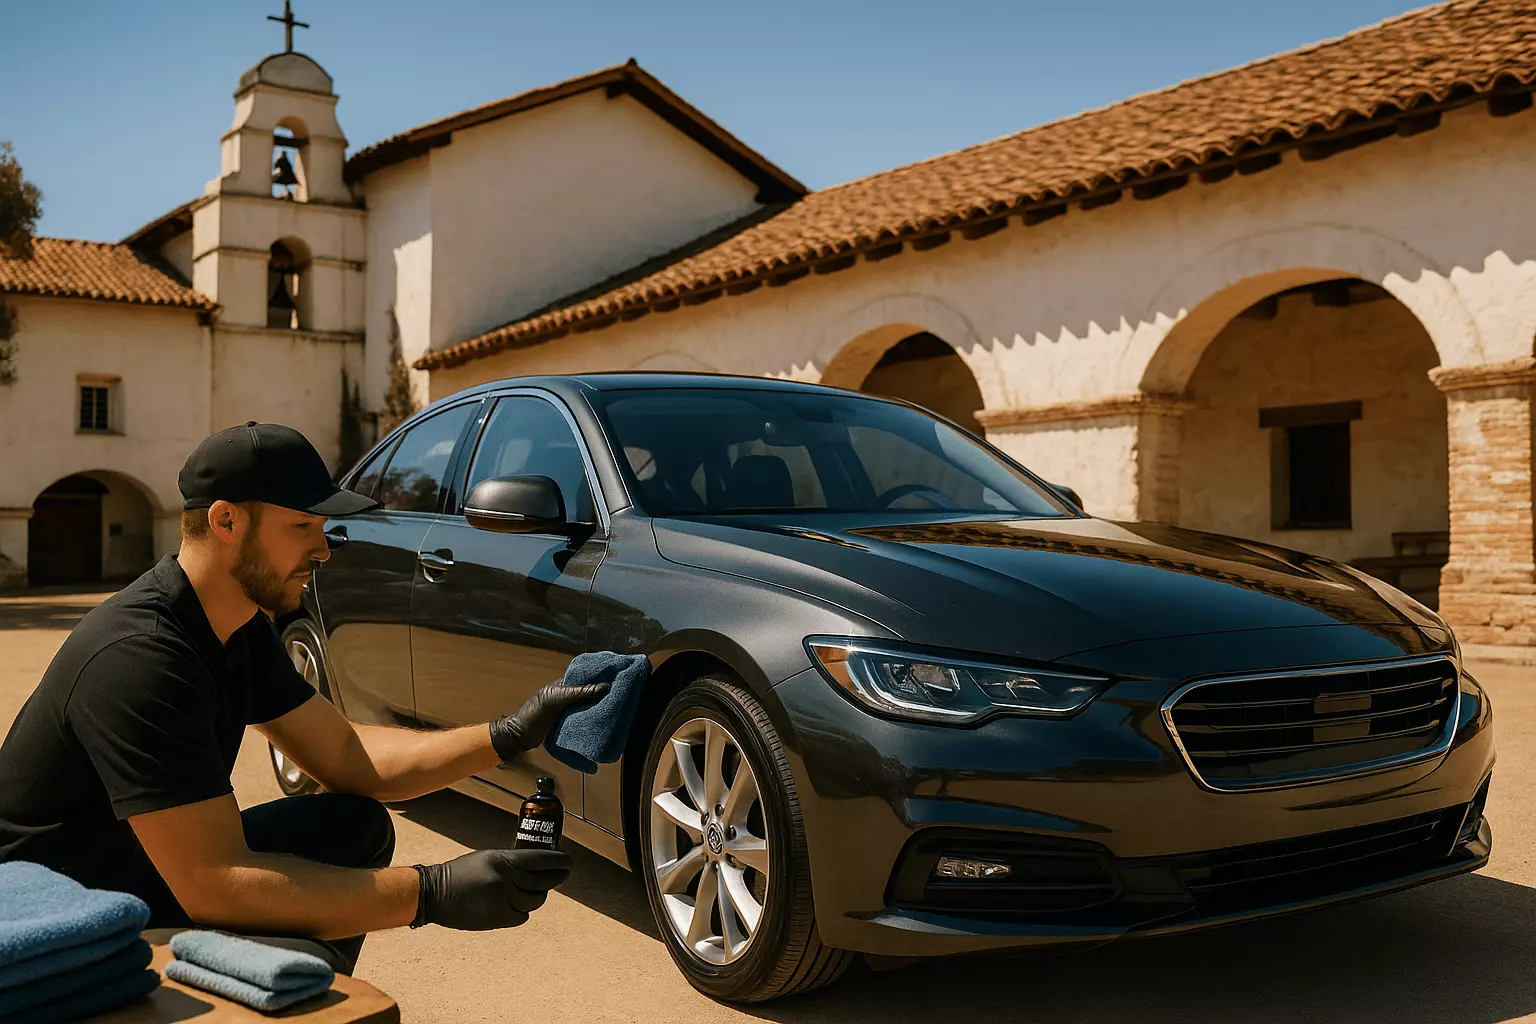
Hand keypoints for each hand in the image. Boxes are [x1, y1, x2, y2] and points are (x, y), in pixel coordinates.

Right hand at [411, 848, 571, 929]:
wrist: (435, 893)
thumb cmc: (461, 873)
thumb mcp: (487, 858)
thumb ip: (510, 862)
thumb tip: (536, 865)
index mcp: (501, 860)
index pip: (537, 860)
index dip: (556, 860)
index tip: (568, 860)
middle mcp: (503, 880)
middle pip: (540, 882)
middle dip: (556, 877)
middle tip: (564, 873)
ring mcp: (500, 901)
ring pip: (533, 901)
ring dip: (539, 896)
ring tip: (541, 890)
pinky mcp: (495, 919)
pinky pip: (520, 916)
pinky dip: (523, 912)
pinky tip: (521, 905)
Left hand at [489, 679, 609, 760]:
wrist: (520, 736)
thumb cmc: (533, 713)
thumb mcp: (556, 699)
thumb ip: (578, 692)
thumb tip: (604, 686)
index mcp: (563, 685)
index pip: (584, 676)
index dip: (599, 675)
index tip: (617, 674)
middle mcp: (567, 696)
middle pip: (588, 691)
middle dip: (603, 692)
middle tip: (622, 693)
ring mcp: (568, 710)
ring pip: (588, 705)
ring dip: (599, 707)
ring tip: (618, 706)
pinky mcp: (568, 723)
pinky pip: (584, 718)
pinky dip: (593, 719)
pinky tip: (604, 720)